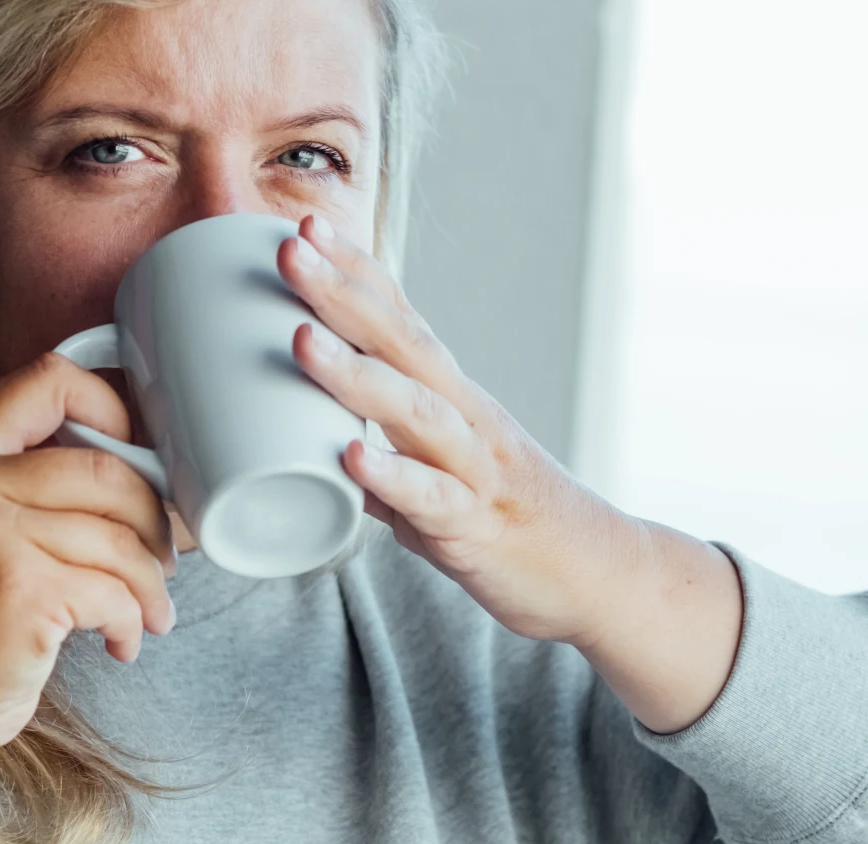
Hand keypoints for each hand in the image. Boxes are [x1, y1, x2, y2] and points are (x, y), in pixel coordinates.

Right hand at [0, 352, 177, 801]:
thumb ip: (26, 481)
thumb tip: (144, 465)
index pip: (46, 380)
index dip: (110, 406)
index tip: (138, 453)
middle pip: (104, 467)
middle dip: (153, 516)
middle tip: (163, 554)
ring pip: (118, 537)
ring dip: (151, 582)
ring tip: (150, 610)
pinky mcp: (20, 595)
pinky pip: (114, 592)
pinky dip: (133, 620)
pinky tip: (122, 641)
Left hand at [278, 214, 646, 647]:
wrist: (597, 572)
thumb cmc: (505, 517)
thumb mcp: (435, 478)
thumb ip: (380, 464)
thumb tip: (322, 455)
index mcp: (450, 398)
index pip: (401, 317)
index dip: (356, 271)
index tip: (305, 224)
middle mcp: (464, 417)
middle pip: (401, 342)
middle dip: (343, 293)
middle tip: (291, 247)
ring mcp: (473, 467)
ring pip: (415, 409)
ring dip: (356, 372)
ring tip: (302, 340)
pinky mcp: (477, 524)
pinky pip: (433, 498)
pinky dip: (392, 477)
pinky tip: (352, 457)